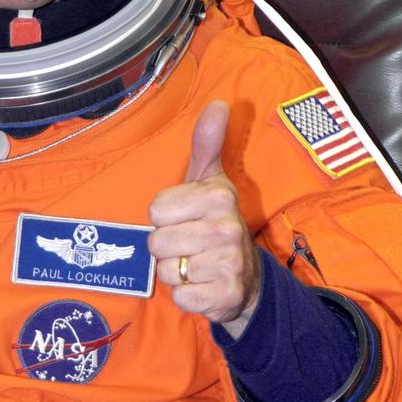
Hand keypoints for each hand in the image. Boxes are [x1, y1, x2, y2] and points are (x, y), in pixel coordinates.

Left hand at [148, 100, 260, 337]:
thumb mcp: (210, 180)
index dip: (165, 217)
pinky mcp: (223, 297)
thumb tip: (219, 103)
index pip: (156, 209)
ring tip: (196, 263)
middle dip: (167, 247)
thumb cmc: (215, 221)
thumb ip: (207, 143)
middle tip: (190, 244)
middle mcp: (227, 229)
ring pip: (166, 270)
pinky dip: (186, 295)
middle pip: (156, 242)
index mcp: (219, 196)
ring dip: (175, 272)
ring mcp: (228, 265)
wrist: (246, 278)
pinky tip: (202, 285)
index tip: (186, 218)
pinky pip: (179, 297)